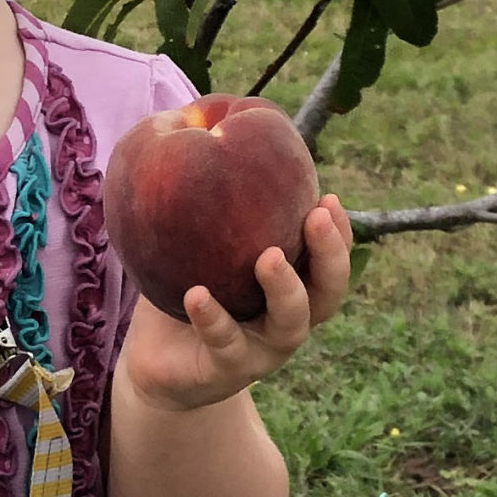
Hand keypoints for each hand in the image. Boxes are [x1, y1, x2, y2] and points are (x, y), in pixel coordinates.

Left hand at [117, 194, 353, 414]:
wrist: (157, 363)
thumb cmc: (184, 292)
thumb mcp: (200, 248)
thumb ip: (210, 207)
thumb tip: (196, 125)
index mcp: (291, 288)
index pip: (328, 261)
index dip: (338, 234)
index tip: (328, 197)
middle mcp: (286, 320)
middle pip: (327, 293)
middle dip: (330, 255)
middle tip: (316, 217)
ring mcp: (262, 350)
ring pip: (291, 325)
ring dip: (285, 288)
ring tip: (268, 257)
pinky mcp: (226, 371)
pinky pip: (226, 344)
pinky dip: (213, 318)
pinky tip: (197, 294)